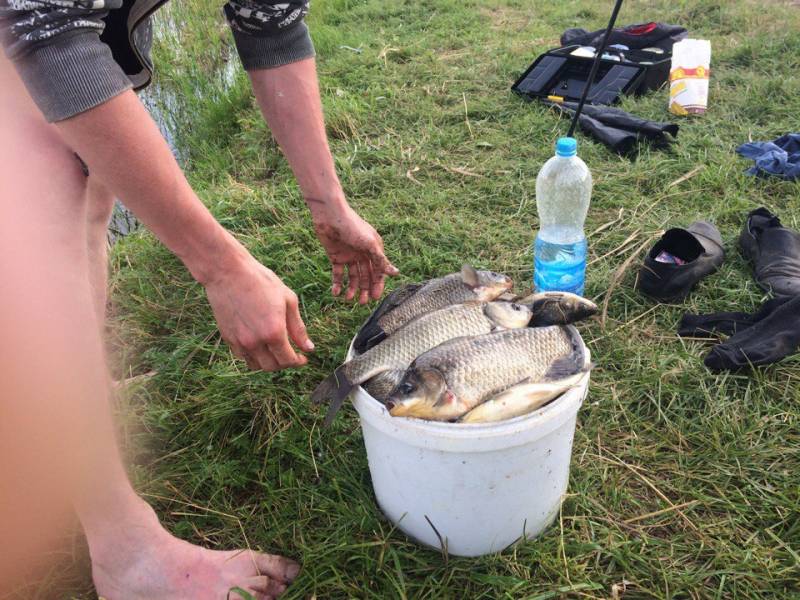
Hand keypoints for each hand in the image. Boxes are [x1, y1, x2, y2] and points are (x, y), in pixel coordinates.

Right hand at [203, 254, 313, 370]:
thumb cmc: (261, 281)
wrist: (228, 272)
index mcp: (274, 332)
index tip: (303, 357)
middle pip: (272, 366)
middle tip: (291, 354)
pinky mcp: (228, 338)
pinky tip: (259, 344)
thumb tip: (309, 348)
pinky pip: (242, 356)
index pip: (288, 360)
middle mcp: (256, 342)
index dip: (298, 361)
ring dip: (268, 362)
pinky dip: (253, 356)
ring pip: (256, 365)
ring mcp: (240, 341)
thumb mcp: (288, 300)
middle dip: (285, 363)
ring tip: (275, 350)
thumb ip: (298, 328)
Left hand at [309, 200, 398, 303]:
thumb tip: (396, 273)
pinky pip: (338, 274)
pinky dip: (337, 283)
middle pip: (366, 276)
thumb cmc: (353, 226)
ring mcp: (349, 256)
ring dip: (351, 288)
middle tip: (362, 302)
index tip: (375, 298)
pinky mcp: (336, 257)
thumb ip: (381, 260)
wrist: (330, 216)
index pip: (378, 271)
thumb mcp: (369, 244)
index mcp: (374, 250)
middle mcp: (363, 254)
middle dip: (365, 289)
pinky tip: (336, 293)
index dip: (377, 285)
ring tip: (348, 299)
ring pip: (352, 277)